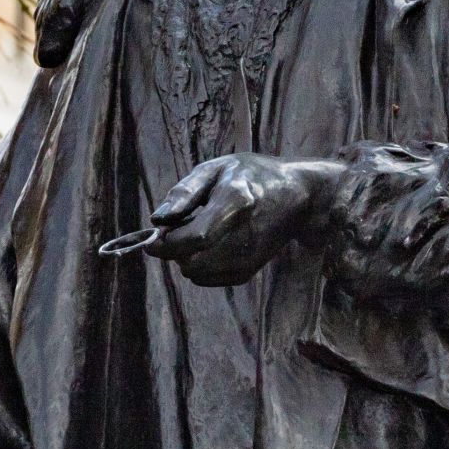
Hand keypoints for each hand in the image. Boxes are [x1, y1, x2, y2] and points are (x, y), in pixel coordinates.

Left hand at [145, 153, 340, 286]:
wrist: (296, 196)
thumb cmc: (251, 176)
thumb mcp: (216, 169)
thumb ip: (184, 192)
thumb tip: (157, 219)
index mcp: (237, 202)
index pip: (196, 238)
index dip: (166, 243)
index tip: (152, 238)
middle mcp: (246, 234)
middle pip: (193, 262)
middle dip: (173, 251)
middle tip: (176, 229)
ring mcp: (250, 256)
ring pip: (197, 274)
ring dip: (184, 259)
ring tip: (194, 235)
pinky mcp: (250, 270)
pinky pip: (207, 279)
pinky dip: (198, 266)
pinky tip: (208, 245)